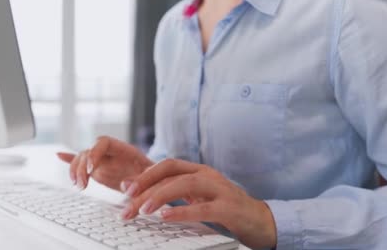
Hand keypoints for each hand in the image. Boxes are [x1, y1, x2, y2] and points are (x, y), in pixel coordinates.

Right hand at [56, 136, 153, 191]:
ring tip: (78, 185)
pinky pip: (81, 163)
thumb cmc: (157, 177)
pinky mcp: (97, 170)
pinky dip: (70, 160)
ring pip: (82, 159)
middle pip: (89, 151)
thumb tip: (126, 185)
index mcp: (124, 148)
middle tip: (82, 185)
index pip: (103, 142)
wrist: (157, 180)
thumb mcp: (152, 178)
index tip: (91, 169)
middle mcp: (110, 152)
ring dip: (75, 170)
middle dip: (81, 167)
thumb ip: (140, 180)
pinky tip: (58, 155)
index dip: (94, 153)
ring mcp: (102, 161)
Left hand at [120, 159, 276, 248]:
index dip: (145, 174)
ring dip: (160, 196)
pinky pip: (203, 208)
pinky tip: (165, 217)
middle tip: (126, 204)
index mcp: (199, 171)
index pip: (167, 165)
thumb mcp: (198, 197)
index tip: (124, 188)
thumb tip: (139, 193)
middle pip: (171, 173)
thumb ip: (174, 192)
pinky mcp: (229, 208)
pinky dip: (182, 211)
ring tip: (142, 209)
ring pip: (185, 184)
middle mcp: (208, 175)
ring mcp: (220, 190)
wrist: (261, 221)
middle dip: (145, 187)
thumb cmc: (225, 209)